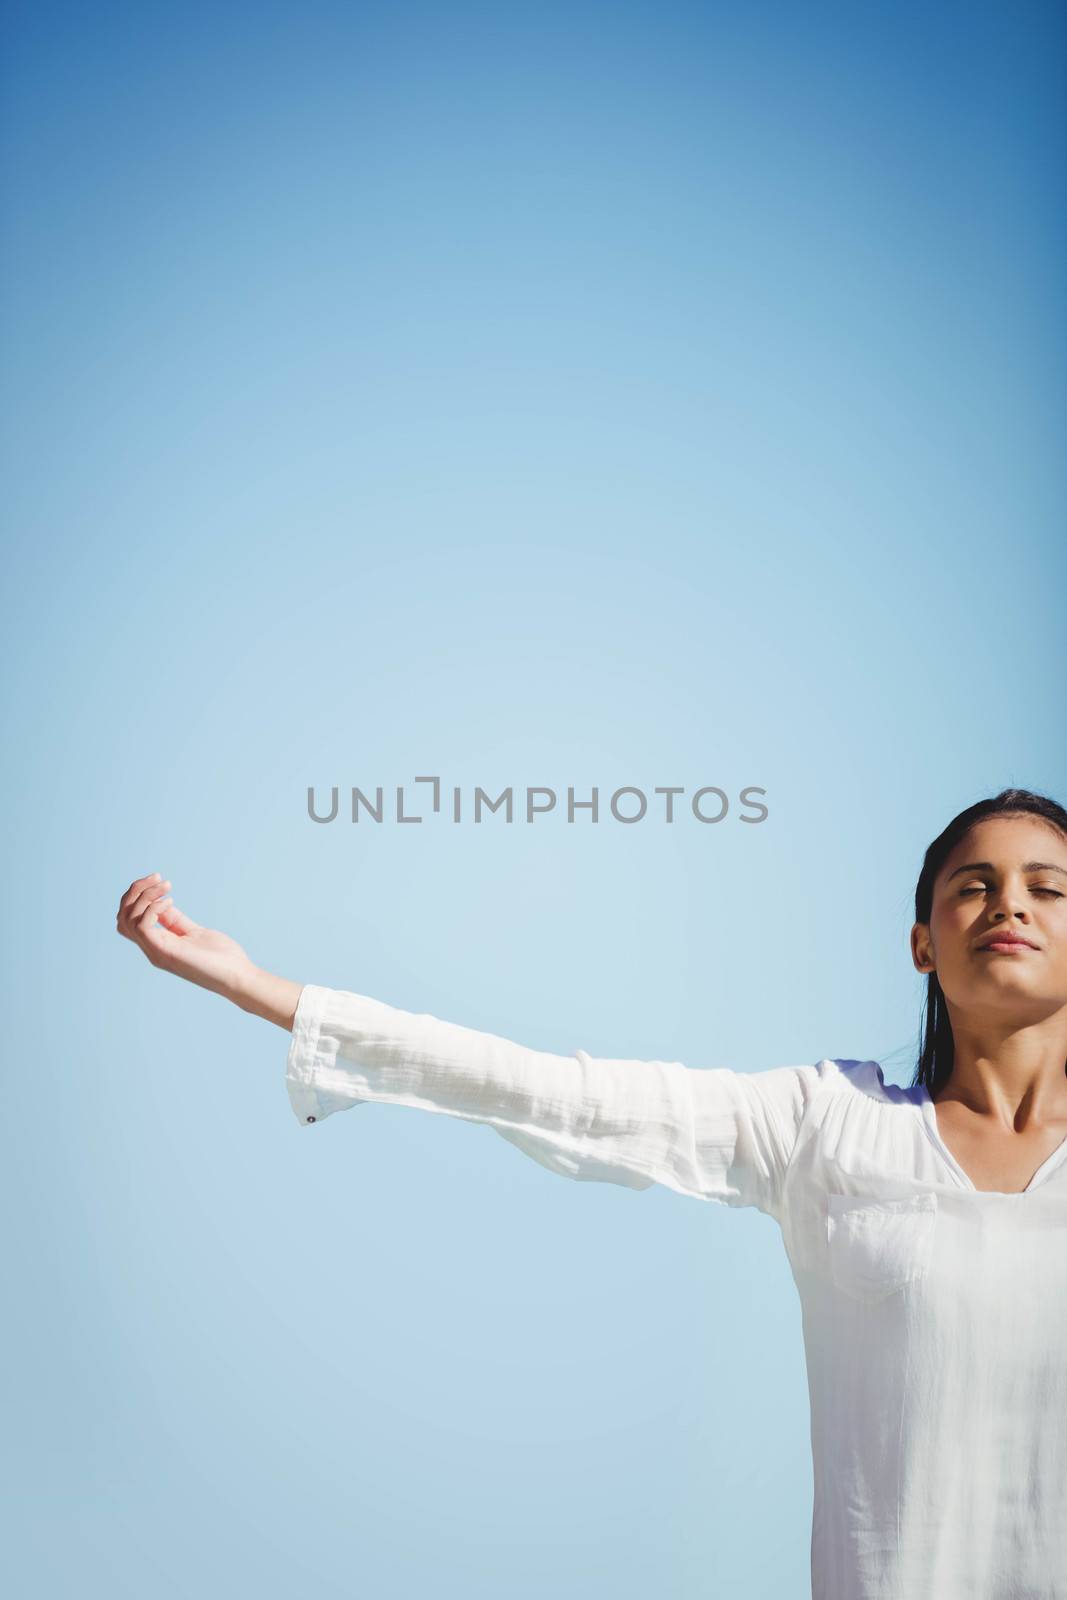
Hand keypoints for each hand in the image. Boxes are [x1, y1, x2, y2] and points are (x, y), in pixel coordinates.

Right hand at [116, 872, 256, 999]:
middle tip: (157, 877)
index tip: (159, 881)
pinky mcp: (165, 952)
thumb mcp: (195, 932)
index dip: (139, 895)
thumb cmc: (221, 957)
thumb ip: (176, 920)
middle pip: (122, 917)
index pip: (130, 918)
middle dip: (135, 892)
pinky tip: (170, 901)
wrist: (238, 978)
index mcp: (158, 943)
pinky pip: (142, 926)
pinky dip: (152, 908)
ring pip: (127, 919)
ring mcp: (156, 951)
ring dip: (144, 895)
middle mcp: (152, 948)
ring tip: (166, 885)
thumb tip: (164, 903)